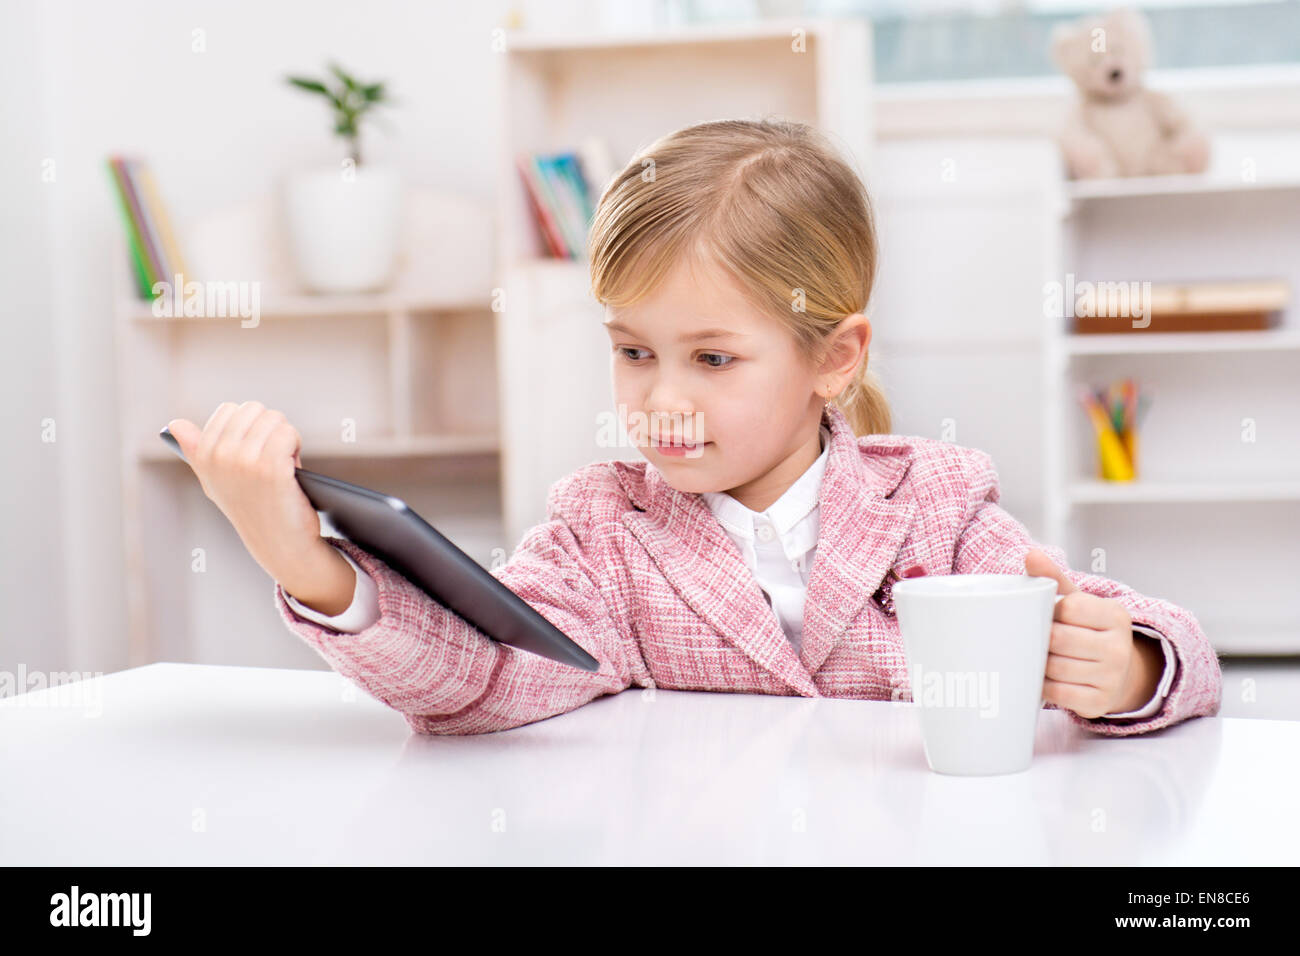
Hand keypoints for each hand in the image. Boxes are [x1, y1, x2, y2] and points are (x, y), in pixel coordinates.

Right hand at [167, 401, 327, 586]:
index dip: (250, 426)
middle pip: (253, 409)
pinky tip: (293, 466)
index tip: (254, 450)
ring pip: (274, 418)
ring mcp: (243, 461)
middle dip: (269, 428)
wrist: (279, 543)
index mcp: (202, 455)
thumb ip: (197, 451)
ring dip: (285, 437)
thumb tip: (174, 424)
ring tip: (283, 464)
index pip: (229, 409)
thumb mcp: (216, 480)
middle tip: (272, 457)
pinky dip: (295, 445)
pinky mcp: (270, 467)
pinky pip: (287, 432)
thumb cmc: (253, 508)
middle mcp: (219, 456)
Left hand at [1025, 549, 1142, 718]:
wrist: (1118, 673)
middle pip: (1059, 639)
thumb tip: (1032, 554)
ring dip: (1038, 662)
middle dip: (1040, 638)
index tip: (1046, 614)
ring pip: (1056, 668)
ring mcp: (1112, 677)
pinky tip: (1043, 676)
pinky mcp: (1099, 702)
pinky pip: (1058, 693)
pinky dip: (1043, 685)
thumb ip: (1055, 579)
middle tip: (1032, 637)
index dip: (1050, 611)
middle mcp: (1119, 647)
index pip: (1070, 608)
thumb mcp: (1079, 603)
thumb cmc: (1088, 632)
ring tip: (1036, 656)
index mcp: (1115, 616)